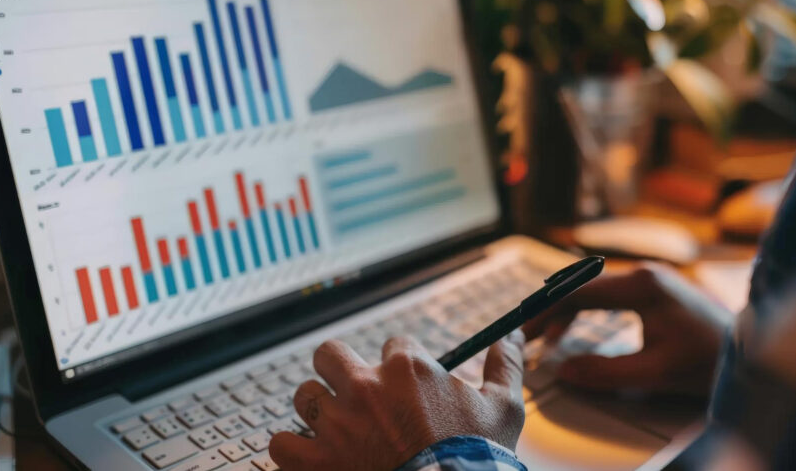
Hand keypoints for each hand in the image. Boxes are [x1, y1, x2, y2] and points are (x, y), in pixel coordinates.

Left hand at [269, 331, 526, 470]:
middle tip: (354, 394)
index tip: (409, 388)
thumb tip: (512, 336)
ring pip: (304, 394)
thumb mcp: (503, 408)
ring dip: (316, 409)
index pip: (394, 345)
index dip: (402, 366)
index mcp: (408, 369)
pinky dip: (292, 450)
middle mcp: (365, 386)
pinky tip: (310, 458)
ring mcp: (336, 423)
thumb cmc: (476, 459)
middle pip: (331, 354)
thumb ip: (506, 366)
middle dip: (339, 370)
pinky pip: (282, 442)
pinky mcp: (315, 460)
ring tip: (334, 428)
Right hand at [524, 263, 732, 395]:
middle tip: (529, 336)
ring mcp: (650, 278)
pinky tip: (573, 328)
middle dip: (552, 311)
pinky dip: (585, 310)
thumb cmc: (709, 359)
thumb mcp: (655, 372)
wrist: (750, 351)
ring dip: (567, 311)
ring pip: (592, 290)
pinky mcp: (654, 288)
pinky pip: (607, 295)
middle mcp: (644, 273)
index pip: (579, 291)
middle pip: (582, 287)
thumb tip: (563, 370)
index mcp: (642, 285)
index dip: (547, 311)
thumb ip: (605, 372)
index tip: (526, 329)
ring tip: (548, 337)